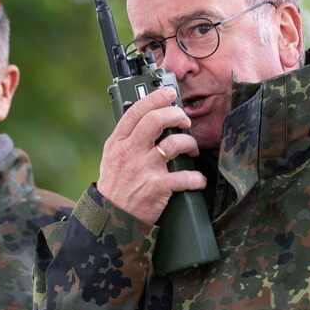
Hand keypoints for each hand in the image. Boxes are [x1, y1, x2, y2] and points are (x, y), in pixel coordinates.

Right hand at [96, 87, 206, 223]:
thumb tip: (148, 117)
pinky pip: (184, 176)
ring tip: (192, 148)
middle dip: (176, 115)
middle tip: (184, 120)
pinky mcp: (157, 187)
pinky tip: (197, 180)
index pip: (136, 111)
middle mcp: (130, 152)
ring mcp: (144, 168)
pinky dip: (196, 178)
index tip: (169, 93)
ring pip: (174, 143)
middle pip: (156, 120)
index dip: (155, 98)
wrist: (112, 216)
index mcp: (118, 142)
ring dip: (189, 143)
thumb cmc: (115, 185)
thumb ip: (127, 137)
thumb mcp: (112, 156)